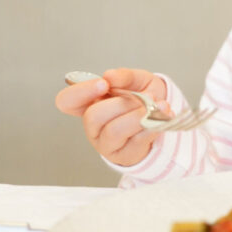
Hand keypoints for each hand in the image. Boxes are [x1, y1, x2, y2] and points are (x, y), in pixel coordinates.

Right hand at [55, 68, 170, 166]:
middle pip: (93, 117)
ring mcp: (106, 143)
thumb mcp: (138, 80)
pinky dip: (151, 126)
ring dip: (138, 116)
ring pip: (114, 131)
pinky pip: (135, 141)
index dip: (80, 92)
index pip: (67, 101)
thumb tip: (110, 76)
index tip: (104, 84)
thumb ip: (125, 76)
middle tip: (144, 96)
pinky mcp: (124, 155)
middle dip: (121, 104)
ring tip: (156, 106)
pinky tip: (160, 117)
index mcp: (90, 103)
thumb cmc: (144, 98)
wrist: (164, 116)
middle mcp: (94, 125)